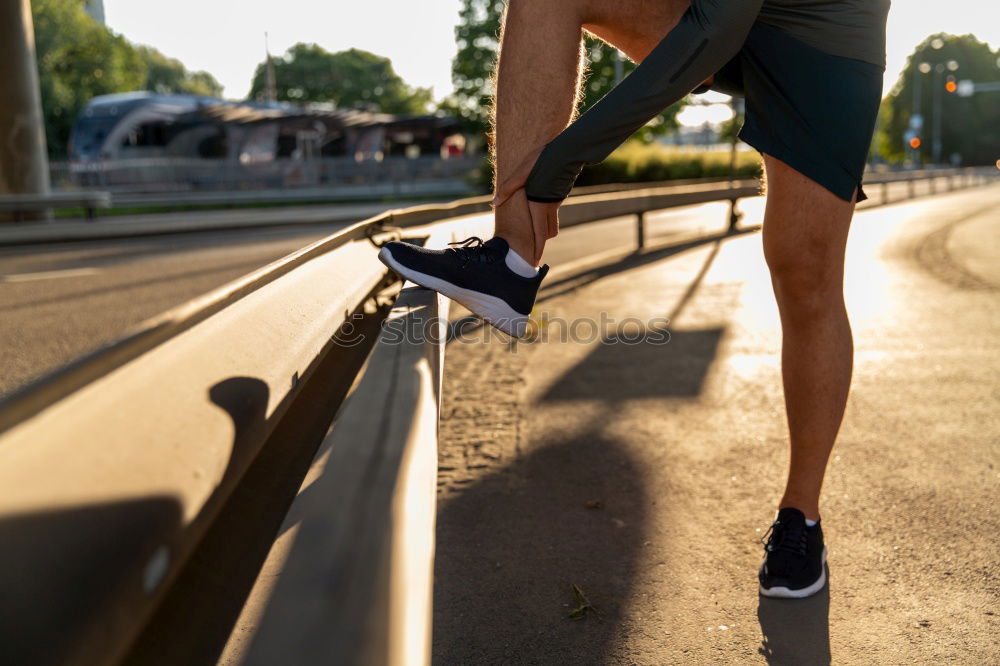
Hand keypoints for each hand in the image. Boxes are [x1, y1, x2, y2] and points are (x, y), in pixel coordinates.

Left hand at [492, 146, 559, 263]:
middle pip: (547, 232)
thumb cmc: (543, 160)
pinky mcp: (560, 193)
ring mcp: (557, 200)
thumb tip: (494, 203)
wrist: (568, 151)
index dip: (537, 250)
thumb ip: (508, 188)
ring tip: (536, 234)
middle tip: (534, 251)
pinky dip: (548, 215)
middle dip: (541, 243)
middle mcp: (550, 207)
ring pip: (553, 222)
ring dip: (545, 230)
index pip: (539, 235)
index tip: (534, 261)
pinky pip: (554, 210)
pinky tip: (541, 207)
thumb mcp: (521, 173)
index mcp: (539, 206)